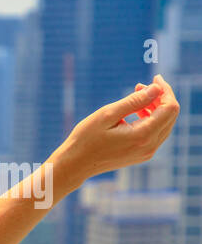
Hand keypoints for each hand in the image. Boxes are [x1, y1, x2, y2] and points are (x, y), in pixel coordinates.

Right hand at [57, 74, 178, 181]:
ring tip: (137, 95)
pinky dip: (151, 118)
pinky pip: (156, 132)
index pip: (169, 108)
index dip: (165, 90)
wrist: (75, 164)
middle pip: (170, 115)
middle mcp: (149, 146)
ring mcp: (147, 152)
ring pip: (165, 123)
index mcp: (142, 136)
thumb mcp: (107, 115)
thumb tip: (156, 88)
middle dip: (161, 97)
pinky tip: (137, 111)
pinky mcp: (142, 154)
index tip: (154, 79)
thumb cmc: (86, 139)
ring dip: (156, 107)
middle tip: (140, 86)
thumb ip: (134, 101)